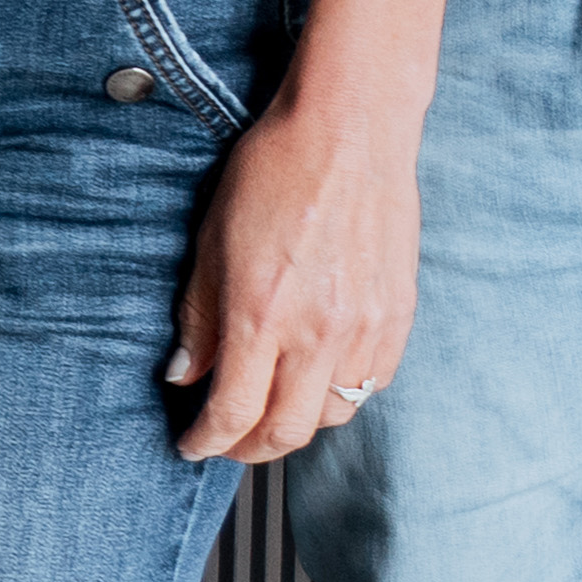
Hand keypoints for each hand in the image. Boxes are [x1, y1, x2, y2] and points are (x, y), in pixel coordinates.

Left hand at [167, 58, 421, 464]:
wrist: (350, 132)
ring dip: (296, 423)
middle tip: (227, 441)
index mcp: (261, 315)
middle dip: (248, 449)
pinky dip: (340, 395)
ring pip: (332, 416)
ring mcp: (364, 329)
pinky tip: (317, 377)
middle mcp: (317, 333)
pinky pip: (372, 385)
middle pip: (285, 432)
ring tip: (271, 407)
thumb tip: (184, 376)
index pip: (232, 413)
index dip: (205, 442)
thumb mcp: (210, 241)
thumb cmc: (274, 172)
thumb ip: (199, 319)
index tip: (191, 445)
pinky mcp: (398, 318)